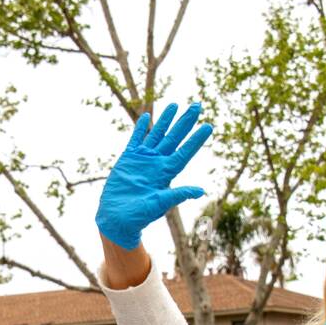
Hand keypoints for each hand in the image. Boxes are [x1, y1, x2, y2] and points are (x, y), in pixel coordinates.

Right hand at [95, 100, 211, 249]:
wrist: (117, 219)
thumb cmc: (139, 217)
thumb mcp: (159, 204)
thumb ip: (177, 195)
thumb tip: (200, 191)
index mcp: (166, 173)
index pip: (185, 152)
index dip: (196, 139)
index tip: (208, 126)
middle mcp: (157, 164)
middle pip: (174, 138)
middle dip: (185, 122)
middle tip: (197, 105)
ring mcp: (143, 160)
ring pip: (157, 134)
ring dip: (165, 120)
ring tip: (175, 105)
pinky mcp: (128, 159)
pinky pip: (136, 139)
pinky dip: (140, 128)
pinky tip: (147, 116)